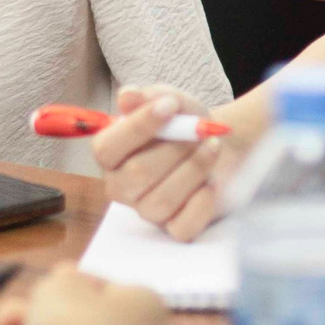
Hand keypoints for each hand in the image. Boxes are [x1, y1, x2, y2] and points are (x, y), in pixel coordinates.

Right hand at [93, 87, 235, 241]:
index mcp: (111, 153)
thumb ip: (150, 97)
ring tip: (214, 147)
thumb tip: (128, 96)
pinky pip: (182, 227)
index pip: (107, 148)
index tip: (170, 106)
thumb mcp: (172, 102)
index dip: (138, 127)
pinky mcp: (174, 227)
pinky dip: (202, 202)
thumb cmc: (184, 123)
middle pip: (137, 175)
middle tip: (201, 131)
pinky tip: (212, 182)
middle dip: (174, 149)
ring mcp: (146, 209)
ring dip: (194, 170)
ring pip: (161, 201)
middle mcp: (122, 185)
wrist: (217, 143)